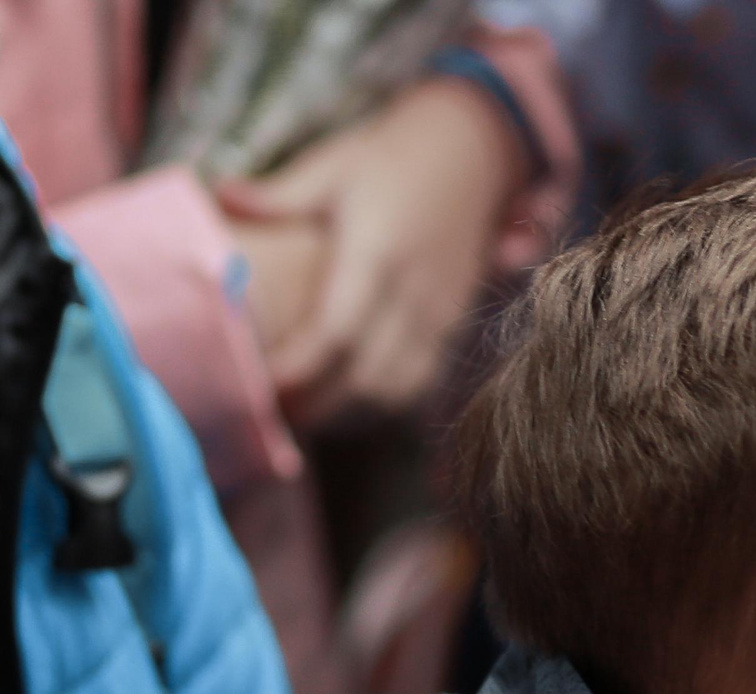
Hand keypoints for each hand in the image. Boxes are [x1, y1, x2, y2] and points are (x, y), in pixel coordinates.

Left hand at [215, 76, 528, 427]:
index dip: (295, 369)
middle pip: (365, 378)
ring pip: (397, 390)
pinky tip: (348, 399)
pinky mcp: (452, 324)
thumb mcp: (333, 165)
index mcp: (377, 255)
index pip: (334, 334)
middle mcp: (413, 294)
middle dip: (316, 404)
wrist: (472, 155)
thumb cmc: (392, 158)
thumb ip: (279, 193)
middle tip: (269, 411)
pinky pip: (420, 382)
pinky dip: (382, 402)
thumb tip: (219, 195)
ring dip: (350, 411)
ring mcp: (439, 314)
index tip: (255, 382)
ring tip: (305, 411)